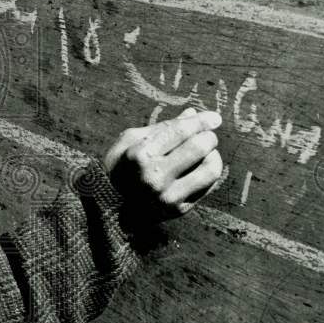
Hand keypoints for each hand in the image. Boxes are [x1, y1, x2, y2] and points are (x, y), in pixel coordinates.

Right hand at [103, 107, 223, 222]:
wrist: (109, 206)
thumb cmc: (120, 166)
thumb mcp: (130, 140)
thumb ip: (162, 127)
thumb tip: (193, 113)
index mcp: (139, 155)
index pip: (180, 131)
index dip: (201, 121)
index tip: (214, 117)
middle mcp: (154, 177)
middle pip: (199, 147)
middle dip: (208, 136)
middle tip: (207, 135)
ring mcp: (168, 196)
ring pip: (211, 169)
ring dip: (213, 155)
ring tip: (205, 153)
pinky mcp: (179, 210)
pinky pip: (208, 186)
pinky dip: (208, 173)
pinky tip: (199, 168)